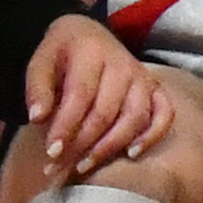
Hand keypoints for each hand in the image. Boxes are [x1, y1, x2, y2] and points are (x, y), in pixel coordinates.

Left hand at [22, 16, 180, 176]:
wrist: (87, 35)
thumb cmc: (62, 54)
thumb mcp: (40, 62)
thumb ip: (37, 88)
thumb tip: (38, 118)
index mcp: (91, 52)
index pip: (80, 95)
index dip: (66, 126)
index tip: (51, 152)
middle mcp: (122, 64)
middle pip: (105, 112)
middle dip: (81, 145)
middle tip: (59, 166)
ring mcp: (142, 77)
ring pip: (134, 118)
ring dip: (109, 147)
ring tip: (84, 166)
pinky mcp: (156, 89)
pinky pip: (164, 114)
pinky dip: (152, 135)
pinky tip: (130, 153)